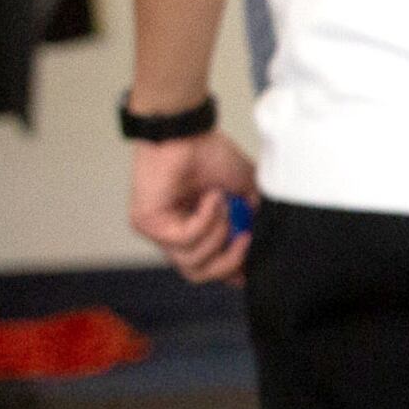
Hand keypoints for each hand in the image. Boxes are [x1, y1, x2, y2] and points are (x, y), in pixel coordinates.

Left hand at [129, 130, 259, 285]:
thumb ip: (251, 214)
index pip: (209, 267)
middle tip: (244, 237)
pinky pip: (184, 239)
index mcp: (196, 230)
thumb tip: (261, 238)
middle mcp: (174, 235)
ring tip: (223, 204)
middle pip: (199, 274)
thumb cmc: (208, 154)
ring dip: (217, 233)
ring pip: (191, 261)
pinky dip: (206, 218)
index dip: (232, 273)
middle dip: (228, 262)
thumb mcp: (243, 188)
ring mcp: (159, 232)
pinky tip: (210, 197)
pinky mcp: (148, 224)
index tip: (250, 269)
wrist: (186, 134)